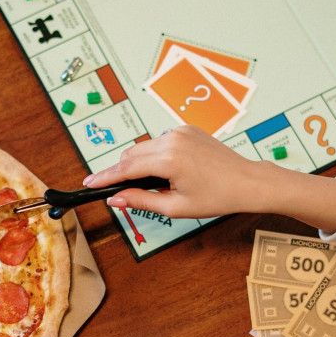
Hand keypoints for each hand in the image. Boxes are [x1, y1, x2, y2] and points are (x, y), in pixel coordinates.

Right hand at [83, 125, 266, 217]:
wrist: (247, 182)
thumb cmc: (217, 197)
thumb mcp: (175, 207)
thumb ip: (141, 200)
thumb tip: (115, 198)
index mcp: (168, 159)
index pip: (126, 168)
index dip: (104, 176)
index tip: (88, 182)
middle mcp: (171, 139)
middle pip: (131, 154)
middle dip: (121, 171)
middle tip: (116, 189)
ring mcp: (179, 132)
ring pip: (143, 147)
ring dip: (138, 163)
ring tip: (149, 184)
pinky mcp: (186, 130)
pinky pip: (159, 142)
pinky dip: (154, 155)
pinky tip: (164, 172)